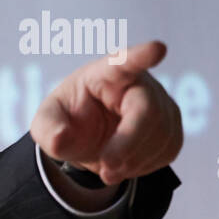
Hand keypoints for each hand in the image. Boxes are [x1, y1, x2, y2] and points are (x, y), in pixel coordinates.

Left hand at [30, 40, 183, 185]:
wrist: (88, 138)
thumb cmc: (68, 120)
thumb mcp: (46, 124)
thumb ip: (48, 129)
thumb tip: (59, 140)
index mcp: (106, 73)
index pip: (126, 61)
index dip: (142, 56)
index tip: (156, 49)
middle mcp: (140, 83)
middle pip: (148, 111)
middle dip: (128, 144)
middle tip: (107, 168)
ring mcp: (162, 103)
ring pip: (161, 135)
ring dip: (132, 161)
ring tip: (107, 167)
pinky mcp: (172, 126)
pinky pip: (168, 149)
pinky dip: (144, 166)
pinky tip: (124, 163)